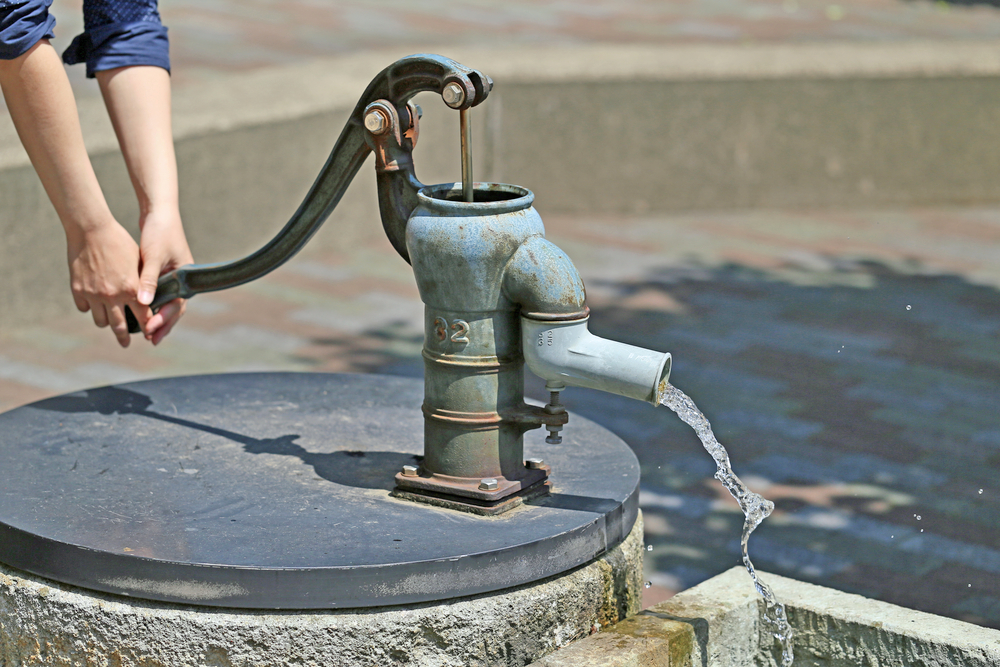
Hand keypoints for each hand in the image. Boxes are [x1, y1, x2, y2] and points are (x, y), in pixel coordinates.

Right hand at [66, 220, 150, 347]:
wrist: (91, 230)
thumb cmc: (120, 243)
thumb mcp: (138, 262)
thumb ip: (142, 283)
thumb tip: (151, 299)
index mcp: (131, 290)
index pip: (143, 317)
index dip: (147, 326)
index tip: (149, 333)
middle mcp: (113, 296)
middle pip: (119, 327)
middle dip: (124, 338)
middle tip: (125, 344)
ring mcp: (93, 294)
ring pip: (100, 321)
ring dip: (106, 322)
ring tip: (109, 322)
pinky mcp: (78, 290)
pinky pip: (84, 308)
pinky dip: (90, 308)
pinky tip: (94, 304)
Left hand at [138, 209, 192, 344]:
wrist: (160, 213)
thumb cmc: (160, 232)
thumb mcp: (154, 256)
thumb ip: (149, 279)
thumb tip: (143, 302)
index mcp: (185, 277)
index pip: (177, 305)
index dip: (164, 319)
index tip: (151, 330)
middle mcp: (181, 280)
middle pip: (173, 309)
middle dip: (162, 325)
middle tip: (151, 339)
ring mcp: (172, 278)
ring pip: (166, 304)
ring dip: (157, 317)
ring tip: (147, 332)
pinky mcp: (162, 274)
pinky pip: (158, 295)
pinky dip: (150, 305)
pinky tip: (140, 313)